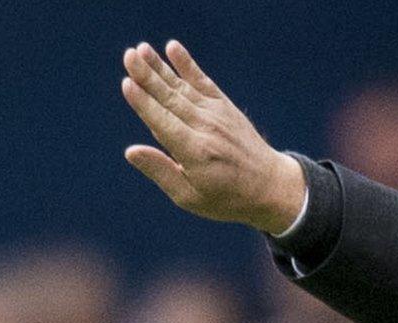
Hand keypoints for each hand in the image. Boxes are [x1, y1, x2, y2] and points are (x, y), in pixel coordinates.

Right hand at [119, 40, 307, 234]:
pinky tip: (172, 48)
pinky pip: (203, 81)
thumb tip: (131, 151)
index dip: (144, 103)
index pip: (163, 123)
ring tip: (141, 49)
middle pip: (170, 99)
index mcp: (195, 153)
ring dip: (160, 67)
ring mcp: (217, 115)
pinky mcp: (225, 107)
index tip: (127, 83)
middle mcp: (206, 129)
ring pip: (182, 87)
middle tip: (128, 55)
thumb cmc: (225, 198)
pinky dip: (188, 65)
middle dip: (147, 76)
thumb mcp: (190, 197)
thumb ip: (160, 171)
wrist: (270, 186)